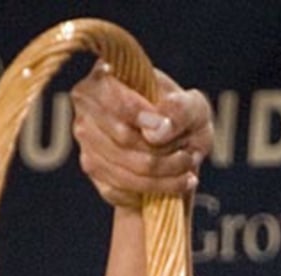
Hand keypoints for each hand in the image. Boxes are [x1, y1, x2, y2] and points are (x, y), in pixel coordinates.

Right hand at [71, 62, 212, 208]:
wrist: (176, 144)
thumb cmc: (182, 118)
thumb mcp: (194, 107)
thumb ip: (181, 110)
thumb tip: (155, 131)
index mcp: (107, 78)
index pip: (115, 101)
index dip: (139, 115)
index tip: (165, 127)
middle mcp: (87, 110)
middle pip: (122, 140)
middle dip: (161, 154)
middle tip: (188, 156)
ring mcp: (86, 142)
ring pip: (121, 171)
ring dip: (160, 177)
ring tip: (185, 172)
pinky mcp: (92, 170)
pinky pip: (117, 190)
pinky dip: (148, 191)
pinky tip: (169, 185)